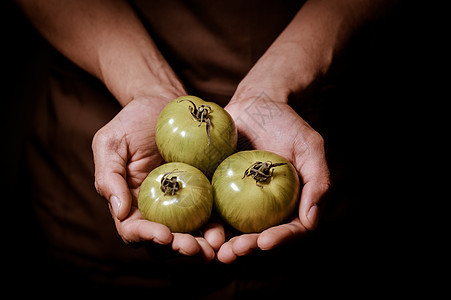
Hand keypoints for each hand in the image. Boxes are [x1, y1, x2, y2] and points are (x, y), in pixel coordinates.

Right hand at [92, 96, 219, 260]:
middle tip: (194, 248)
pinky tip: (226, 230)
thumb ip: (108, 176)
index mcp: (130, 202)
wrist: (163, 103)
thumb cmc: (132, 121)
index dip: (146, 236)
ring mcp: (180, 203)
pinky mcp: (202, 192)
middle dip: (178, 248)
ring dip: (200, 246)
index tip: (163, 234)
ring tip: (215, 247)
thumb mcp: (110, 143)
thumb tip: (119, 211)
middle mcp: (155, 208)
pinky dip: (216, 226)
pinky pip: (209, 214)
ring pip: (188, 234)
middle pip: (164, 241)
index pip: (133, 229)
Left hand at [217, 90, 330, 262]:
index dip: (278, 240)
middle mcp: (265, 208)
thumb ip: (319, 182)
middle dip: (245, 248)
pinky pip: (209, 207)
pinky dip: (203, 221)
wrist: (256, 104)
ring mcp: (239, 200)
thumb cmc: (287, 124)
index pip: (288, 230)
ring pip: (232, 229)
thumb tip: (311, 221)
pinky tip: (194, 228)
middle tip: (231, 252)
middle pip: (257, 236)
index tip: (264, 242)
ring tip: (212, 249)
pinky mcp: (217, 189)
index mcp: (290, 204)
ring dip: (222, 243)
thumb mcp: (310, 147)